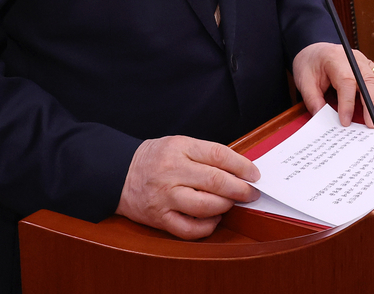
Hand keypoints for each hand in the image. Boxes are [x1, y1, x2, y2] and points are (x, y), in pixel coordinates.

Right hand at [116, 136, 259, 238]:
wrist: (119, 173)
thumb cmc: (155, 158)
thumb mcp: (179, 143)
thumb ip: (206, 154)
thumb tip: (240, 169)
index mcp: (179, 148)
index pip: (218, 154)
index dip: (242, 165)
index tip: (254, 174)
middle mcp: (172, 172)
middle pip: (215, 181)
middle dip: (240, 189)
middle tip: (251, 193)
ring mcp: (165, 197)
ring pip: (205, 206)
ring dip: (225, 206)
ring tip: (231, 203)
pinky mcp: (159, 218)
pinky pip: (189, 229)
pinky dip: (207, 226)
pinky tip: (214, 219)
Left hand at [292, 42, 373, 125]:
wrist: (316, 51)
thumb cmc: (311, 64)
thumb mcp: (304, 80)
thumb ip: (312, 99)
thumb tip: (321, 116)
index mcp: (336, 58)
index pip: (346, 81)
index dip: (347, 103)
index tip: (345, 121)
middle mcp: (355, 59)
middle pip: (369, 79)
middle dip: (372, 104)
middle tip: (371, 125)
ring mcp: (366, 63)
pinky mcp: (372, 69)